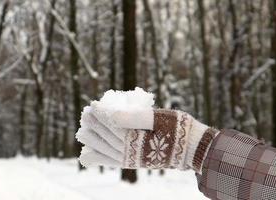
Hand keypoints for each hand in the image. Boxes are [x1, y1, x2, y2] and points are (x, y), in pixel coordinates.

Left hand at [76, 102, 218, 173]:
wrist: (193, 149)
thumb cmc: (178, 129)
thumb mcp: (160, 118)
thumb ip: (135, 117)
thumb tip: (112, 115)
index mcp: (136, 140)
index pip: (113, 125)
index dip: (102, 114)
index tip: (93, 105)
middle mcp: (131, 152)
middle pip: (107, 137)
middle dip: (95, 125)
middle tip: (84, 114)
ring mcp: (131, 159)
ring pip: (106, 150)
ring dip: (93, 141)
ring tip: (82, 133)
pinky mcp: (134, 163)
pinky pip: (112, 162)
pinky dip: (99, 159)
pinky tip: (88, 156)